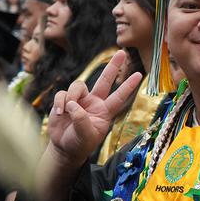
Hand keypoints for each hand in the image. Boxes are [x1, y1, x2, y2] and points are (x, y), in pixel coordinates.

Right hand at [47, 50, 141, 165]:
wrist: (64, 147)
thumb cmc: (79, 143)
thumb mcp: (85, 136)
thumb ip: (81, 121)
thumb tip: (73, 104)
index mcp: (105, 111)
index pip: (119, 96)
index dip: (128, 86)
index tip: (140, 75)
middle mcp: (95, 102)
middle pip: (105, 80)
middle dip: (113, 66)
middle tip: (122, 52)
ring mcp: (80, 100)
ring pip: (79, 86)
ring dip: (71, 96)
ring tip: (66, 111)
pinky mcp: (65, 100)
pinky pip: (62, 94)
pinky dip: (59, 102)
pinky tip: (59, 113)